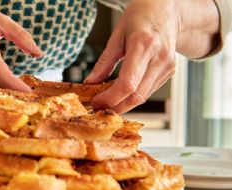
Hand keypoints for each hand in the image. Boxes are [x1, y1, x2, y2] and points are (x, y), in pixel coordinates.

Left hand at [84, 0, 218, 112]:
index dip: (110, 98)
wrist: (167, 10)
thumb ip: (104, 62)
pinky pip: (148, 91)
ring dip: (123, 104)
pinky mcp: (169, 73)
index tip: (96, 102)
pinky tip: (120, 94)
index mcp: (144, 46)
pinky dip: (132, 96)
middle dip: (115, 107)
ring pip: (143, 97)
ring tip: (106, 101)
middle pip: (136, 96)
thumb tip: (90, 83)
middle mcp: (159, 59)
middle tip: (98, 108)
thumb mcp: (117, 35)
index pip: (128, 84)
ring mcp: (167, 67)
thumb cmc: (140, 17)